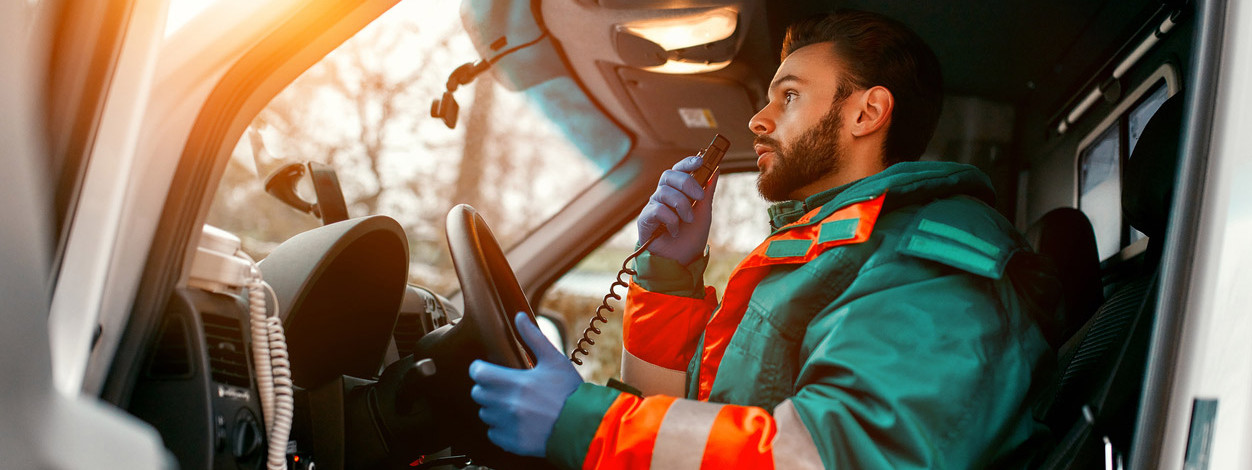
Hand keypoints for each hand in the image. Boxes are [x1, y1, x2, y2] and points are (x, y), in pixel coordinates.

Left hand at [468, 312, 582, 457]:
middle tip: (502, 386)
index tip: (486, 369)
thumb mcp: (554, 360)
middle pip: (478, 394)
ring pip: (485, 414)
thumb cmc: (570, 392)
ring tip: (512, 404)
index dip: (480, 369)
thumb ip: (533, 337)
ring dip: (494, 408)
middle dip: (487, 388)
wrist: (583, 425)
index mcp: (516, 383)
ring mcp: (509, 426)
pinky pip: (493, 434)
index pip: (479, 373)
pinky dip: (500, 428)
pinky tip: (515, 421)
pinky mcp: (513, 442)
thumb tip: (519, 317)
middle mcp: (508, 405)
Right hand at [637, 156, 718, 264]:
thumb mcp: (704, 213)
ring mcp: (653, 206)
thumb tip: (715, 170)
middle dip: (687, 183)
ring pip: (665, 192)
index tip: (701, 161)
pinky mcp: (645, 219)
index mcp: (677, 191)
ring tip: (688, 220)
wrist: (681, 262)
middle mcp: (663, 195)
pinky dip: (671, 220)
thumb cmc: (690, 237)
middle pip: (669, 175)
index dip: (687, 162)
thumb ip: (707, 192)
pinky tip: (674, 231)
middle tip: (699, 197)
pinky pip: (657, 209)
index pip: (678, 169)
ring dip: (682, 206)